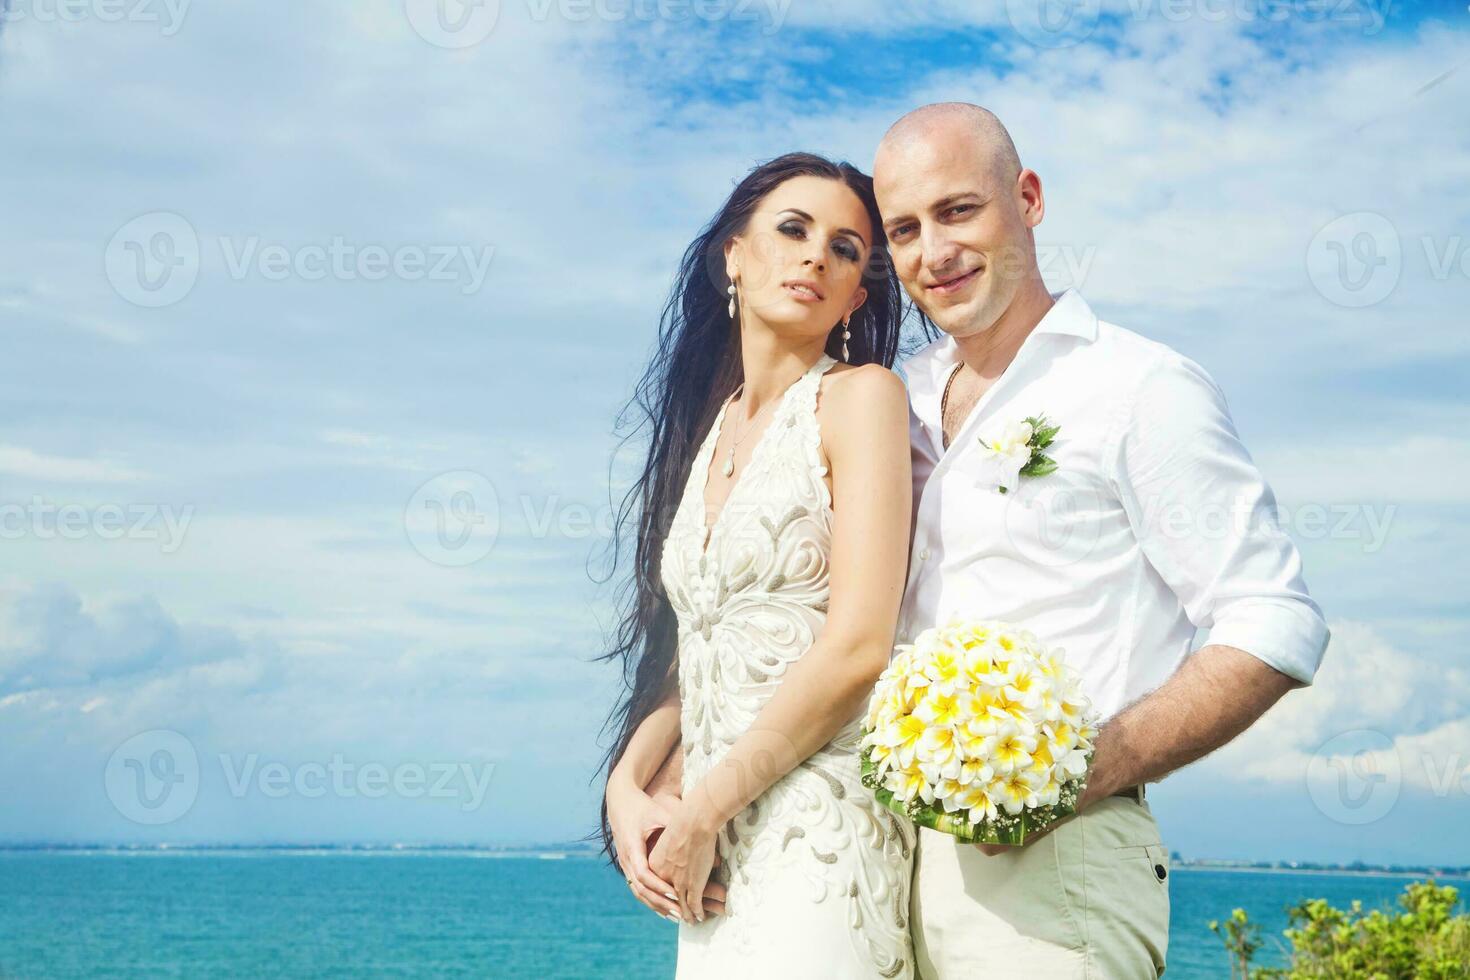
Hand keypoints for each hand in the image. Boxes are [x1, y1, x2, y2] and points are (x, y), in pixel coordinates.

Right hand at [606, 774, 679, 918]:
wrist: (620, 802)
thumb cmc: (642, 806)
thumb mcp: (658, 812)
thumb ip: (674, 824)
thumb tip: (699, 832)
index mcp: (632, 847)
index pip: (644, 874)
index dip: (659, 887)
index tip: (676, 895)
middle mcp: (626, 859)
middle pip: (641, 889)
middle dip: (661, 902)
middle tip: (681, 913)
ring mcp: (625, 864)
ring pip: (639, 892)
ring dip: (657, 905)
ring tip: (676, 916)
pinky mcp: (628, 866)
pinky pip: (638, 888)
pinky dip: (651, 900)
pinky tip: (664, 910)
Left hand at [648, 798, 720, 923]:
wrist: (693, 822)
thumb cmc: (683, 821)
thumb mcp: (668, 833)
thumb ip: (669, 842)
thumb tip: (677, 841)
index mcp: (654, 863)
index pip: (657, 882)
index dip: (663, 892)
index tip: (668, 897)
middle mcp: (662, 877)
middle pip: (666, 898)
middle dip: (673, 909)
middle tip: (678, 916)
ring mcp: (677, 883)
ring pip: (680, 906)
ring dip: (686, 915)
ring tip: (690, 921)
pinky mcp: (691, 886)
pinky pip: (693, 904)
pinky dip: (697, 912)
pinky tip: (700, 917)